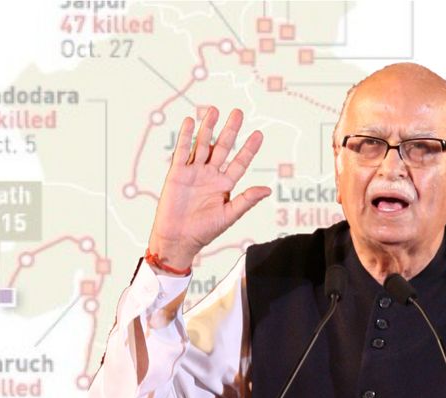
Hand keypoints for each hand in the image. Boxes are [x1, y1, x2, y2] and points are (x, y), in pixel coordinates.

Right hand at [147, 107, 270, 271]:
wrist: (178, 239)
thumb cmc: (205, 231)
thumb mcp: (229, 215)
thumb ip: (247, 200)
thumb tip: (268, 189)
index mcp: (225, 184)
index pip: (240, 162)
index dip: (249, 148)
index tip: (258, 134)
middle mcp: (211, 175)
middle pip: (222, 147)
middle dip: (230, 130)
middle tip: (238, 112)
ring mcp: (194, 172)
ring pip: (203, 145)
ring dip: (208, 128)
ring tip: (214, 110)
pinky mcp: (177, 173)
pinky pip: (182, 152)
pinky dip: (186, 137)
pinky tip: (191, 121)